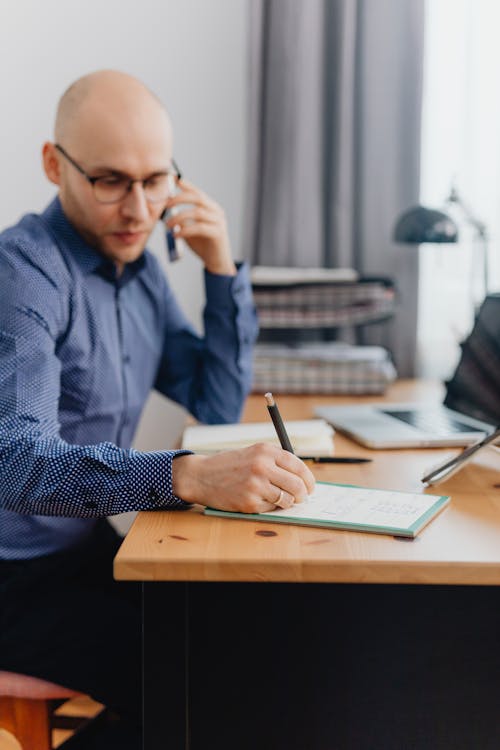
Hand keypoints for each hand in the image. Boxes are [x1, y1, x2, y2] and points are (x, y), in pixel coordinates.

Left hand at [164, 178, 235, 275]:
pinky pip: (199, 228)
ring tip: (167, 226)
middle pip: (197, 198)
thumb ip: (181, 219)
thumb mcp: (189, 228)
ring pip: (197, 213)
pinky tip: (176, 235)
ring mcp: (219, 222)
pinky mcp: (218, 233)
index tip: (172, 179)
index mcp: (210, 207)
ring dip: (178, 217)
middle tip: (165, 206)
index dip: (185, 185)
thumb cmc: (202, 244)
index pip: (197, 192)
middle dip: (179, 199)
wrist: (216, 262)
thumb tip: (165, 211)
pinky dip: (185, 230)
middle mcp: (216, 211)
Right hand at [172, 443, 315, 513]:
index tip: (311, 487)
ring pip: (287, 499)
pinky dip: (270, 507)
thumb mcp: (253, 453)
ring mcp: (256, 485)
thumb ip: (276, 461)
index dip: (309, 479)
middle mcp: (262, 466)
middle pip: (297, 485)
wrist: (201, 476)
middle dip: (303, 494)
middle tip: (302, 498)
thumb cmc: (229, 465)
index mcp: (265, 451)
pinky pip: (271, 508)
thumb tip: (302, 478)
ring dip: (287, 502)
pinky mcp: (249, 503)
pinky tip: (258, 500)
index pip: (298, 466)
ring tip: (279, 499)